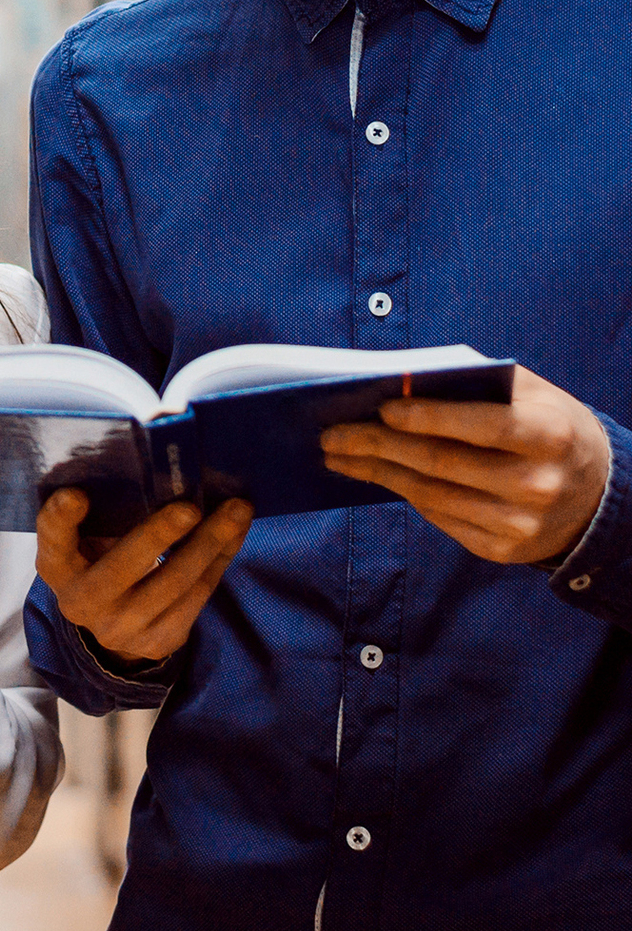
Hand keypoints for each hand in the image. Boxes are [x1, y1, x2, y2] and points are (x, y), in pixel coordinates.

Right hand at [35, 489, 252, 664]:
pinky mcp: (158, 641)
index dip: (61, 518)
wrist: (112, 626)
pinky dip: (219, 560)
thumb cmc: (102, 561)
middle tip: (189, 507)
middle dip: (158, 535)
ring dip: (210, 543)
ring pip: (174, 582)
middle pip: (123, 567)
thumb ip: (106, 510)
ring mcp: (121, 628)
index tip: (77, 494)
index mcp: (59, 566)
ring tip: (236, 511)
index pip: (53, 540)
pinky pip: (197, 597)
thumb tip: (158, 456)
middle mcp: (83, 601)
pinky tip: (234, 535)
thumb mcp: (89, 540)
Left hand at [321, 366, 610, 564]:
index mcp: (549, 435)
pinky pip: (439, 517)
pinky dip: (402, 492)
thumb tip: (402, 379)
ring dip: (376, 472)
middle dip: (379, 446)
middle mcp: (537, 484)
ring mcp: (519, 525)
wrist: (597, 496)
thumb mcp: (534, 396)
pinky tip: (374, 474)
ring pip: (431, 495)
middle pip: (442, 464)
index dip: (429, 417)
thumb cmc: (551, 428)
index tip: (381, 408)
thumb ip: (479, 382)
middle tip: (332, 433)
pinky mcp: (501, 551)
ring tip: (338, 453)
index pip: (481, 426)